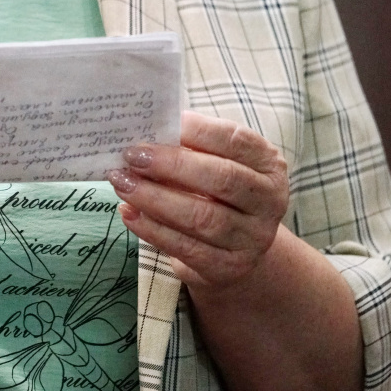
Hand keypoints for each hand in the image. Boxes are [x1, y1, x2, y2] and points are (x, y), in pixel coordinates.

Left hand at [106, 111, 289, 290]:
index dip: (198, 131)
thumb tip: (146, 131)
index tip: (160, 123)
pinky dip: (152, 229)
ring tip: (122, 182)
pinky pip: (186, 247)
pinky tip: (128, 212)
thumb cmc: (219, 193)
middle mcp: (268, 201)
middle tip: (132, 156)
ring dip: (155, 198)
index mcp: (268, 164)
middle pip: (222, 179)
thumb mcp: (217, 163)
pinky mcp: (228, 267)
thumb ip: (190, 146)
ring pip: (202, 217)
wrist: (239, 249)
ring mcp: (252, 238)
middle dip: (172, 165)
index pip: (235, 141)